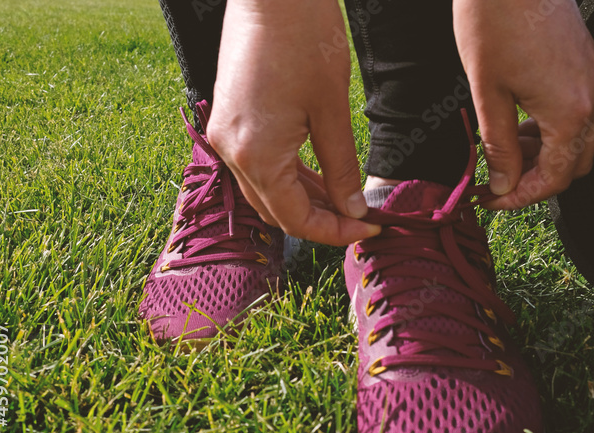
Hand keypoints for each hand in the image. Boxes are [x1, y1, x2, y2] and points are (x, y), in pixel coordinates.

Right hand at [207, 0, 379, 245]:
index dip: (335, 232)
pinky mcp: (229, 120)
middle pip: (276, 211)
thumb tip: (353, 209)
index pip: (295, 219)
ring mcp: (224, 136)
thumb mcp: (332, 110)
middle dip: (321, 221)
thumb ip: (341, 168)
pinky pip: (258, 166)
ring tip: (346, 201)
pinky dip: (288, 178)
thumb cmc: (304, 40)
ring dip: (304, 201)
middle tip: (361, 220)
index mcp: (256, 155)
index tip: (369, 229)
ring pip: (266, 191)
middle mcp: (230, 152)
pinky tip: (319, 177)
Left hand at [453, 0, 593, 209]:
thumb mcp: (488, 92)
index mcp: (570, 111)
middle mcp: (592, 98)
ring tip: (505, 148)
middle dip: (536, 179)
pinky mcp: (589, 64)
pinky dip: (553, 128)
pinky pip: (580, 113)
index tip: (493, 199)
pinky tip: (522, 119)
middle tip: (499, 179)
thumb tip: (503, 183)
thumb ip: (499, 146)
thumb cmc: (495, 19)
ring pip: (579, 140)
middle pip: (574, 165)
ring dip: (545, 154)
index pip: (554, 179)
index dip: (521, 197)